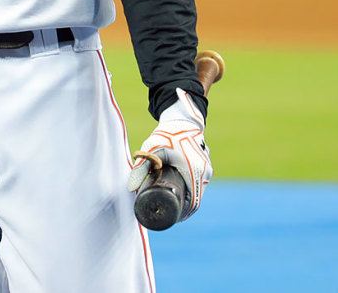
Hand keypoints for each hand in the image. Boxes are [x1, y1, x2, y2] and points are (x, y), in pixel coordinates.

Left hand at [127, 88, 211, 220]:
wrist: (181, 119)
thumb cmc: (167, 134)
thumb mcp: (153, 149)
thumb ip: (142, 166)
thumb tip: (130, 187)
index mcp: (196, 172)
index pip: (193, 203)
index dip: (183, 214)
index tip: (172, 219)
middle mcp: (205, 172)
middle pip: (196, 199)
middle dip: (183, 209)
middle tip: (168, 214)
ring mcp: (207, 168)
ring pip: (199, 191)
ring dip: (188, 200)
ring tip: (174, 208)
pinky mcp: (206, 165)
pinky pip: (200, 184)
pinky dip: (192, 191)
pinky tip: (183, 196)